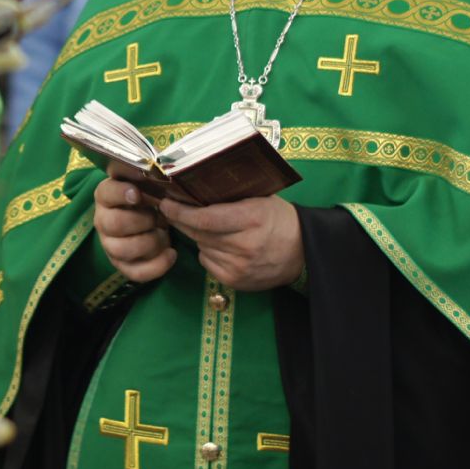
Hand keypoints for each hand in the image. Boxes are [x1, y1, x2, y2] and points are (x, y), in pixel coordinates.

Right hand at [93, 164, 175, 282]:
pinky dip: (158, 265)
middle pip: (115, 224)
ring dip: (151, 242)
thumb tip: (163, 176)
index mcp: (106, 196)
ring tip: (164, 234)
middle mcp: (103, 221)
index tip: (137, 194)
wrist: (148, 222)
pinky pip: (136, 273)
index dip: (121, 194)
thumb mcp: (146, 186)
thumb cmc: (148, 200)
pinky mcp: (122, 266)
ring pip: (123, 250)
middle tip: (158, 216)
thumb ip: (148, 181)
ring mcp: (110, 246)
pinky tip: (171, 253)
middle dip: (143, 220)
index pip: (106, 193)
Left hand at [158, 196, 303, 291]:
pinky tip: (219, 244)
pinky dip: (207, 251)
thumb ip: (229, 196)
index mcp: (250, 218)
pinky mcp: (235, 281)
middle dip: (181, 221)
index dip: (179, 212)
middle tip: (170, 209)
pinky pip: (207, 262)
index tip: (166, 203)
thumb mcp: (259, 199)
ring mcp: (238, 266)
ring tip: (203, 226)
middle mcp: (243, 245)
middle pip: (198, 233)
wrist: (303, 252)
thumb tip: (192, 187)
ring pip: (201, 247)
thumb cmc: (278, 219)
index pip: (203, 218)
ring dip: (196, 236)